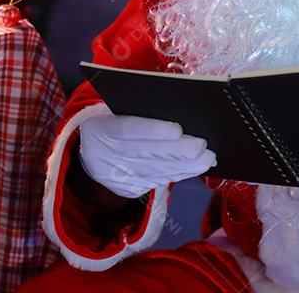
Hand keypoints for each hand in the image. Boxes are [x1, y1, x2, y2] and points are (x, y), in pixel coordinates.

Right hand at [79, 111, 216, 198]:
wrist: (90, 150)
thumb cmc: (113, 121)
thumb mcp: (115, 110)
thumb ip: (139, 110)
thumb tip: (179, 110)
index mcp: (101, 128)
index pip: (128, 129)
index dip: (154, 130)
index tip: (178, 129)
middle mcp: (106, 155)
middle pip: (146, 154)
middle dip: (179, 151)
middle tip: (204, 146)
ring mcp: (116, 176)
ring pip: (155, 172)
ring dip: (185, 167)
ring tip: (208, 158)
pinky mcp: (127, 189)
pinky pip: (156, 183)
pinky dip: (177, 175)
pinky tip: (195, 168)